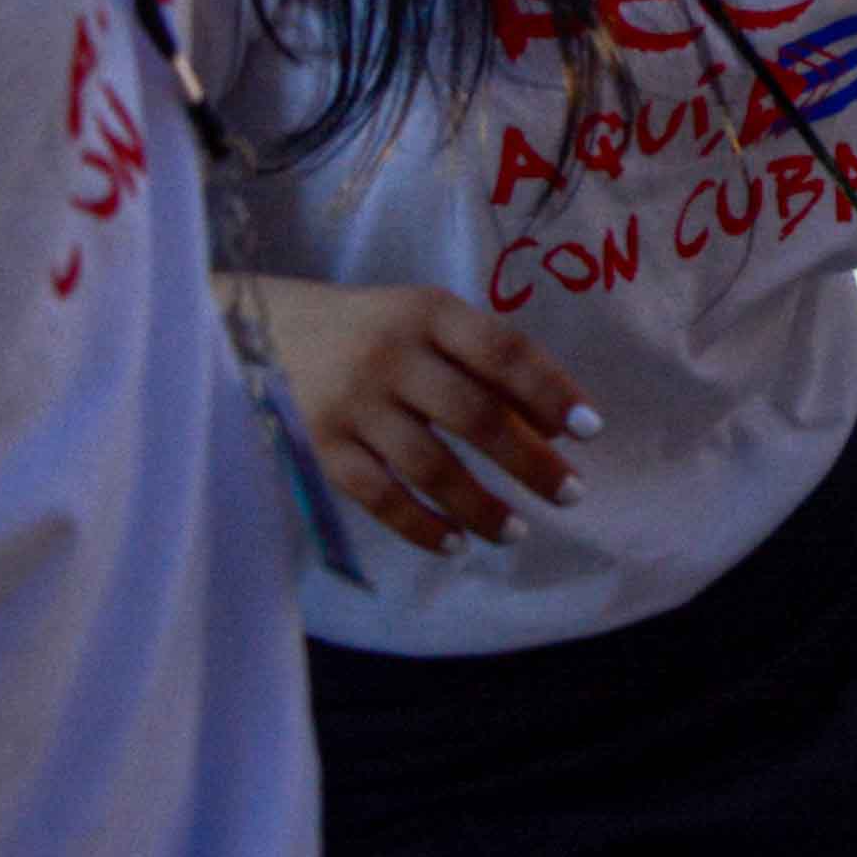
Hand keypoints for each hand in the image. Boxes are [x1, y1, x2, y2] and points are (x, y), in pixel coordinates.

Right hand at [236, 276, 587, 555]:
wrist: (265, 330)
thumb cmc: (374, 328)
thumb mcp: (428, 322)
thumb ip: (485, 362)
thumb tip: (555, 428)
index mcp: (429, 313)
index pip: (503, 351)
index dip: (551, 390)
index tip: (591, 430)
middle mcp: (392, 355)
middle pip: (473, 415)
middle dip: (529, 461)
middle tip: (570, 494)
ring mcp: (353, 403)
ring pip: (429, 465)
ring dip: (480, 504)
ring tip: (516, 531)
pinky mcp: (321, 445)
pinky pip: (378, 496)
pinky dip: (419, 525)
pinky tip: (454, 543)